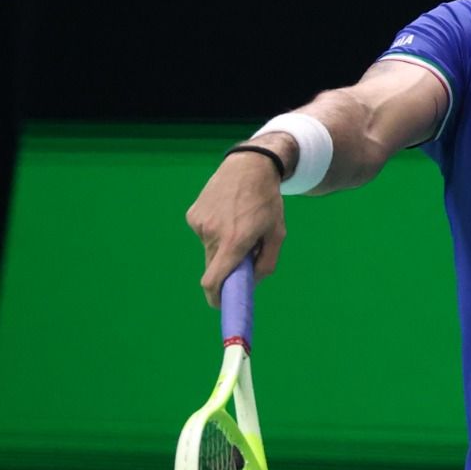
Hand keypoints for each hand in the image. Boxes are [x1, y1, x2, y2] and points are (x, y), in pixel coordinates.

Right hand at [188, 154, 286, 307]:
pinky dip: (215, 231)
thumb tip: (250, 284)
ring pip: (210, 249)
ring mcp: (199, 224)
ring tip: (239, 222)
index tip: (220, 303)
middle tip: (244, 253)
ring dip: (223, 246)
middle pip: (214, 266)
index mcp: (235, 241)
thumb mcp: (277, 233)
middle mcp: (213, 234)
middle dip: (227, 268)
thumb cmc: (267, 201)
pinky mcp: (192, 215)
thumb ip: (267, 263)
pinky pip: (204, 234)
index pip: (213, 280)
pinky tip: (227, 212)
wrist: (249, 165)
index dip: (215, 297)